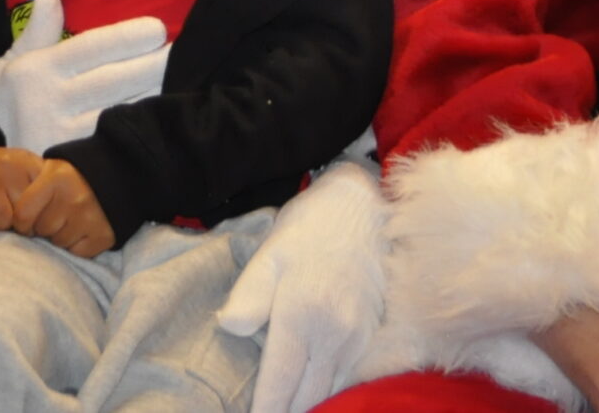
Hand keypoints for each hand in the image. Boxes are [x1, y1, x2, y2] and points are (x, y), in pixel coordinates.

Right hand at [0, 0, 169, 151]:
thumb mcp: (7, 65)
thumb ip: (36, 33)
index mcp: (37, 70)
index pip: (91, 47)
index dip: (127, 37)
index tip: (158, 29)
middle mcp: (49, 101)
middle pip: (114, 80)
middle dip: (153, 65)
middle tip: (182, 54)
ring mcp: (63, 137)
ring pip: (119, 113)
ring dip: (154, 98)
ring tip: (181, 83)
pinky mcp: (72, 166)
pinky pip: (113, 143)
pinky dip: (138, 129)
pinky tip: (159, 119)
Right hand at [0, 135, 42, 232]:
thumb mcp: (21, 171)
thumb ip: (40, 189)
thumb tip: (51, 221)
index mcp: (26, 162)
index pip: (44, 202)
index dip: (35, 218)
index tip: (26, 218)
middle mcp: (6, 164)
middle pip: (23, 215)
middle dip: (15, 223)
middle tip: (4, 216)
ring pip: (1, 220)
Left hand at [13, 158, 115, 257]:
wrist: (115, 176)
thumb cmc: (72, 178)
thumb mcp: (50, 171)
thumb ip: (28, 189)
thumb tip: (7, 220)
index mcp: (56, 179)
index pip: (22, 215)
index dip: (22, 222)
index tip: (27, 220)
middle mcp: (73, 198)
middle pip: (40, 230)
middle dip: (43, 227)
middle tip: (54, 216)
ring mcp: (90, 218)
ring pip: (58, 243)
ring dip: (60, 236)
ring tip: (69, 221)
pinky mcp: (103, 236)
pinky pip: (77, 253)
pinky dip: (77, 246)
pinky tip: (82, 230)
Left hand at [215, 159, 389, 412]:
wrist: (361, 207)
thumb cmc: (309, 228)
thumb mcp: (270, 253)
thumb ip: (249, 295)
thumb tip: (228, 327)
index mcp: (302, 317)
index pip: (280, 385)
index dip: (265, 411)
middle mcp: (333, 336)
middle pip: (307, 398)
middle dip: (285, 411)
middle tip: (266, 412)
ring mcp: (356, 339)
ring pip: (328, 392)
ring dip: (306, 402)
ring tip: (283, 405)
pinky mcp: (369, 335)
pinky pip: (345, 378)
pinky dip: (327, 390)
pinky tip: (309, 390)